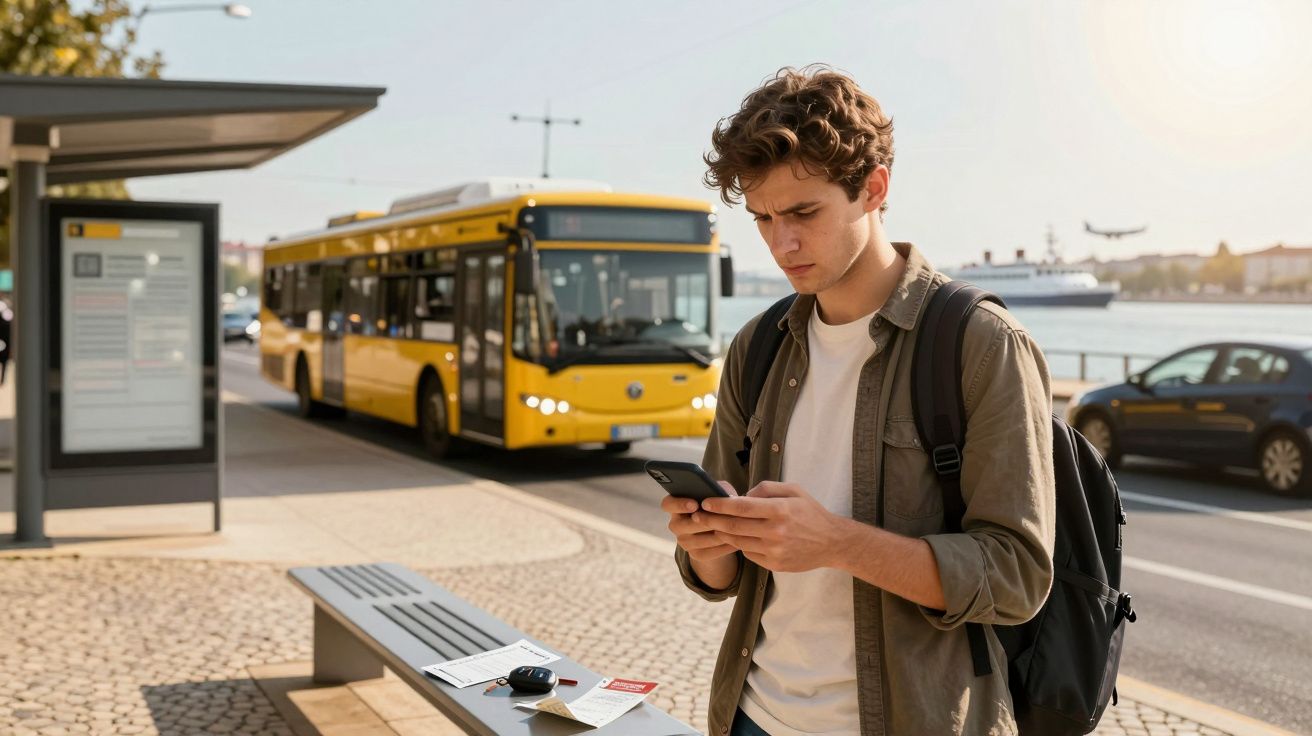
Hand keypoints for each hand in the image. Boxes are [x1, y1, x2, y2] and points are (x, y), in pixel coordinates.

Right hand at [661, 482, 739, 561]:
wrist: (717, 529)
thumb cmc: (715, 505)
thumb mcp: (716, 494)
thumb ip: (716, 490)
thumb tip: (723, 493)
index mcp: (675, 506)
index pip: (667, 504)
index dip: (679, 504)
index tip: (694, 504)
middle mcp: (675, 525)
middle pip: (684, 525)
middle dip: (703, 521)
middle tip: (719, 518)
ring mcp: (684, 541)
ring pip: (699, 540)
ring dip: (717, 534)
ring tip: (733, 529)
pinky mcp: (696, 554)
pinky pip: (709, 552)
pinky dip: (724, 547)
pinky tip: (737, 541)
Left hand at [697, 481, 848, 572]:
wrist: (832, 542)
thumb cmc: (810, 513)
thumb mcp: (794, 490)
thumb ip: (766, 489)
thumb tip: (742, 495)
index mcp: (779, 510)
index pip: (741, 507)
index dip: (720, 504)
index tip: (705, 502)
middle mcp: (775, 531)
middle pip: (734, 526)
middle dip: (712, 520)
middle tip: (697, 515)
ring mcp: (774, 550)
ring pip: (738, 541)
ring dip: (722, 533)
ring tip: (712, 525)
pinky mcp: (774, 564)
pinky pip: (748, 553)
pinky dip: (740, 544)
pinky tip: (738, 537)